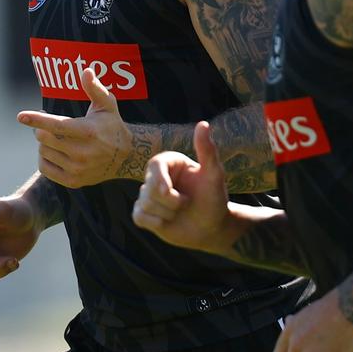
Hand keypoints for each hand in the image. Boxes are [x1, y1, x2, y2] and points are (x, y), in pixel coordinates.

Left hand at [17, 67, 132, 187]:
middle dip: (41, 128)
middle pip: (44, 138)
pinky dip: (44, 159)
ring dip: (44, 144)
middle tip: (49, 125)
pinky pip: (45, 169)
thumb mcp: (107, 104)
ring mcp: (77, 168)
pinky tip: (55, 153)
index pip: (57, 125)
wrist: (125, 157)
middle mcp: (82, 152)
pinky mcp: (73, 181)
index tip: (20, 116)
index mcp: (88, 131)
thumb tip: (86, 71)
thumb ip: (95, 88)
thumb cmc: (111, 125)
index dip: (37, 119)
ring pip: (43, 152)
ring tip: (57, 140)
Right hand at [133, 121, 230, 251]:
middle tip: (187, 203)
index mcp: (170, 162)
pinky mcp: (144, 213)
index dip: (159, 179)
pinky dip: (155, 223)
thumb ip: (207, 150)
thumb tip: (203, 124)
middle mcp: (157, 176)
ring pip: (145, 204)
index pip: (155, 165)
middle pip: (149, 188)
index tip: (169, 192)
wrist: (212, 227)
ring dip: (167, 214)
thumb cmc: (214, 198)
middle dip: (171, 202)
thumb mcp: (214, 175)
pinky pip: (138, 217)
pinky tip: (167, 222)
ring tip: (181, 212)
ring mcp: (148, 194)